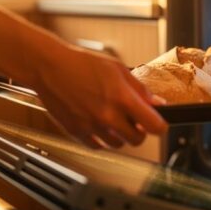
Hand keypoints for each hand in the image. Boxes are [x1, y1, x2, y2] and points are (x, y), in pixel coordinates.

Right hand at [26, 44, 167, 148]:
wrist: (50, 67)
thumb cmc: (81, 63)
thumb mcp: (118, 69)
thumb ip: (139, 90)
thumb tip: (157, 104)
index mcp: (122, 98)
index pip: (154, 126)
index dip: (160, 126)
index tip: (159, 123)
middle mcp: (108, 116)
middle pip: (137, 140)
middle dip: (139, 131)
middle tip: (134, 120)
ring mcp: (91, 127)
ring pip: (118, 144)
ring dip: (120, 135)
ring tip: (113, 118)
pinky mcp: (76, 133)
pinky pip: (98, 146)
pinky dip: (102, 139)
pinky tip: (99, 124)